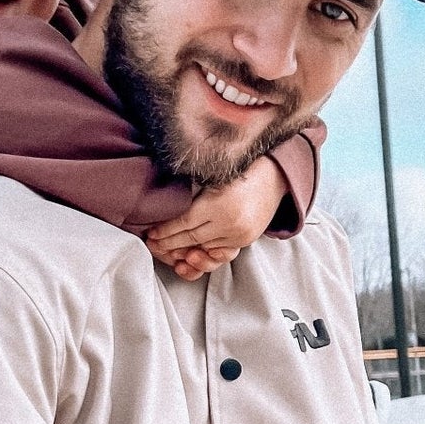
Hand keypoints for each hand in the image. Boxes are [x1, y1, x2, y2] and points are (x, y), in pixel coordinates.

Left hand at [145, 158, 287, 280]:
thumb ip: (192, 194)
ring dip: (184, 251)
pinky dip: (203, 253)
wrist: (273, 176)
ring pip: (204, 248)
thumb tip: (163, 207)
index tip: (151, 233)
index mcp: (218, 205)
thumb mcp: (212, 177)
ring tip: (167, 251)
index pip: (184, 223)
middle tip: (153, 245)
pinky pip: (219, 251)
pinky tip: (190, 253)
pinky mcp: (245, 240)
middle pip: (191, 239)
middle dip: (169, 243)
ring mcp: (239, 234)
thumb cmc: (238, 170)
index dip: (165, 230)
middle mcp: (230, 223)